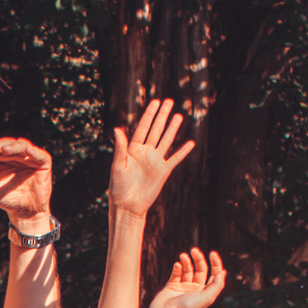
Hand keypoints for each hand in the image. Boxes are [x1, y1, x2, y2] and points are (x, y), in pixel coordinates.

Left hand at [0, 135, 54, 231]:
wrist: (23, 212)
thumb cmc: (4, 197)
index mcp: (1, 156)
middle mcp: (15, 154)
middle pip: (6, 144)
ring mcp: (29, 157)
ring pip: (21, 146)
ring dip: (12, 146)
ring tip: (3, 149)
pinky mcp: (43, 163)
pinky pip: (39, 154)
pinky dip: (33, 152)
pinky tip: (26, 151)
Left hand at [109, 97, 195, 217]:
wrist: (128, 206)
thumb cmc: (118, 186)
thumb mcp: (118, 166)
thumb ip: (120, 148)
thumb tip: (117, 130)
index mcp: (133, 149)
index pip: (143, 127)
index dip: (149, 115)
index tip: (155, 102)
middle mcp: (145, 153)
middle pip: (156, 130)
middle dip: (162, 116)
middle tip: (169, 101)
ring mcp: (155, 161)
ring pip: (166, 141)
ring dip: (172, 129)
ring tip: (178, 116)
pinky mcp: (163, 172)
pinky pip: (175, 159)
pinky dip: (183, 151)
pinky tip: (190, 143)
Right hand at [145, 248, 225, 307]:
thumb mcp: (207, 297)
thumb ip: (217, 285)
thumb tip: (223, 271)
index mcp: (205, 292)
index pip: (213, 274)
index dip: (215, 263)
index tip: (212, 253)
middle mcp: (195, 289)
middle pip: (200, 269)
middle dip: (198, 259)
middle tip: (194, 250)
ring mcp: (183, 287)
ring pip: (187, 269)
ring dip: (186, 261)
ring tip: (183, 256)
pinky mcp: (171, 286)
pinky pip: (176, 273)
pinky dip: (177, 268)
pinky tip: (177, 265)